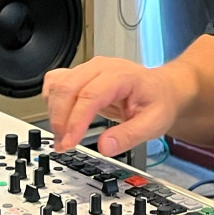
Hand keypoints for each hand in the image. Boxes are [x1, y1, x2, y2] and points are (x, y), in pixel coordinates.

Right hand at [43, 57, 179, 154]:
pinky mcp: (80, 75)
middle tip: (63, 145)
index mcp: (121, 75)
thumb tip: (105, 147)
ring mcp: (88, 69)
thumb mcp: (154, 124)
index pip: (90, 95)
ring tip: (63, 136)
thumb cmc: (158, 101)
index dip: (76, 121)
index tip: (70, 142)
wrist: (161, 89)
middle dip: (61, 120)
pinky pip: (56, 82)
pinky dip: (52, 101)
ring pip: (57, 84)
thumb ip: (129, 136)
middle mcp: (101, 67)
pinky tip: (60, 118)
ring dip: (54, 112)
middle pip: (68, 88)